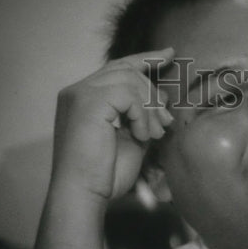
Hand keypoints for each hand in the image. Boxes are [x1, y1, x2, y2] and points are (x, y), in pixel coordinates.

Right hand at [50, 48, 174, 201]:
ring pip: (129, 79)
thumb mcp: (131, 140)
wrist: (83, 194)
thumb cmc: (104, 175)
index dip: (145, 58)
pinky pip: (127, 94)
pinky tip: (141, 135)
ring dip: (149, 108)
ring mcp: (80, 93)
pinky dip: (142, 114)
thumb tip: (162, 98)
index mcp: (84, 98)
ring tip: (153, 135)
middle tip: (166, 123)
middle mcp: (77, 90)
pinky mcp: (88, 101)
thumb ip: (143, 117)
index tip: (170, 55)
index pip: (118, 67)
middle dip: (153, 94)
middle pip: (127, 70)